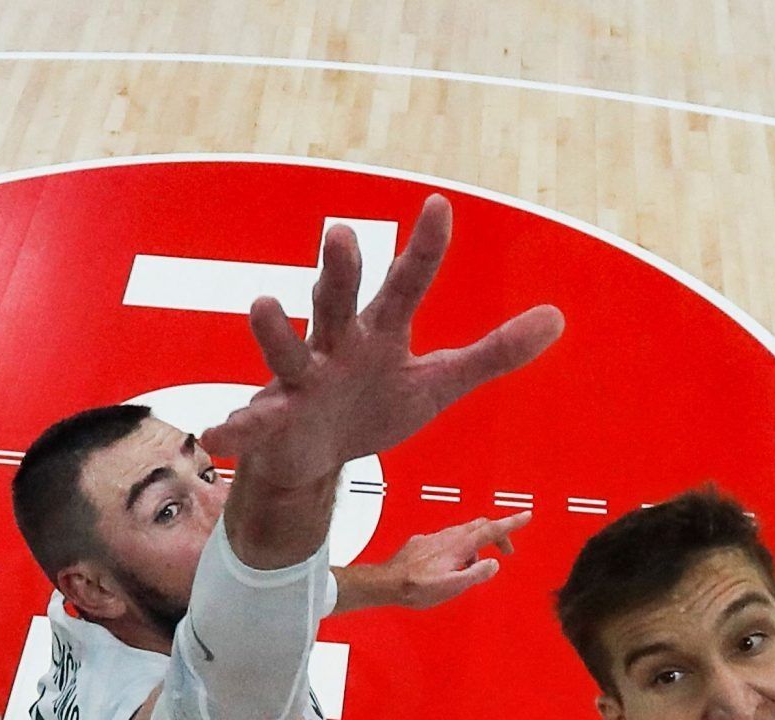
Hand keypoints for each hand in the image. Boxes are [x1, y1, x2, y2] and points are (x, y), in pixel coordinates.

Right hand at [200, 195, 563, 491]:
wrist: (316, 459)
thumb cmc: (373, 407)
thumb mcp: (439, 384)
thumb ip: (493, 353)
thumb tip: (557, 318)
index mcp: (378, 334)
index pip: (407, 285)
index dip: (424, 250)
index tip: (440, 205)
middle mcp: (334, 346)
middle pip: (337, 301)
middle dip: (338, 271)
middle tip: (340, 233)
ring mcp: (298, 383)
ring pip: (285, 351)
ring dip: (273, 331)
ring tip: (262, 305)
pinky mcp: (272, 423)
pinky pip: (251, 424)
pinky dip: (234, 429)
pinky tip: (217, 435)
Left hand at [371, 512, 528, 609]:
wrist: (388, 583)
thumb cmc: (418, 587)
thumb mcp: (453, 586)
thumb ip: (476, 574)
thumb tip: (493, 564)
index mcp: (459, 546)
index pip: (490, 530)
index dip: (510, 523)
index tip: (525, 515)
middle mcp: (447, 537)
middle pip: (479, 526)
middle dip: (497, 533)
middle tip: (507, 549)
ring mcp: (435, 538)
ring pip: (464, 533)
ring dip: (477, 545)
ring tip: (475, 567)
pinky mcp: (424, 543)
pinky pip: (448, 539)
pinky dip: (459, 548)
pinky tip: (452, 564)